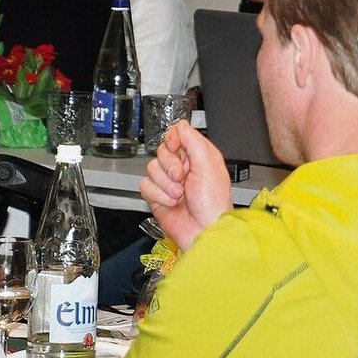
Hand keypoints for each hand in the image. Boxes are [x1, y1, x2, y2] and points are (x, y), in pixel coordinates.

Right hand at [139, 121, 231, 250]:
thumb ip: (193, 142)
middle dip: (170, 166)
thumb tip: (181, 124)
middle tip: (181, 178)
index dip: (174, 140)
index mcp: (198, 155)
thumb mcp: (208, 166)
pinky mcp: (157, 196)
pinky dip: (157, 195)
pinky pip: (145, 185)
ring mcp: (169, 181)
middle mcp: (183, 166)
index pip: (177, 135)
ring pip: (152, 168)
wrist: (203, 232)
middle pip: (162, 151)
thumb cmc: (213, 203)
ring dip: (165, 184)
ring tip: (179, 195)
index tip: (177, 149)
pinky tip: (171, 202)